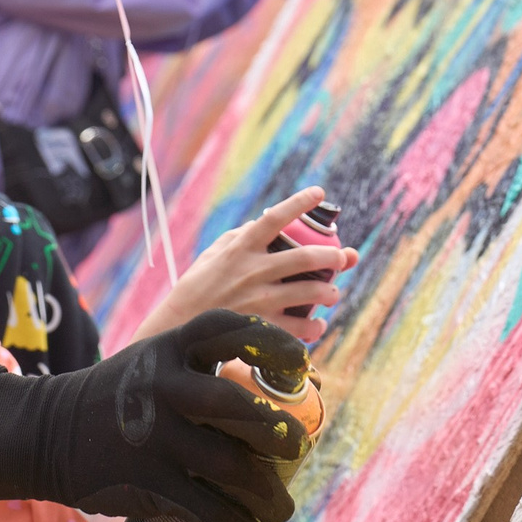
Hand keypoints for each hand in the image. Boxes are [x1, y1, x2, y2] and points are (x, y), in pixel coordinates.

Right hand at [0, 311, 308, 521]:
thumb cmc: (118, 397)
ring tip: (281, 509)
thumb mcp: (151, 363)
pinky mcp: (147, 482)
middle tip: (297, 447)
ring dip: (268, 494)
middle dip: (278, 431)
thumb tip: (271, 401)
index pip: (225, 330)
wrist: (45, 432)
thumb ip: (200, 370)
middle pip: (237, 404)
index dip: (270, 341)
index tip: (302, 362)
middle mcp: (163, 387)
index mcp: (168, 349)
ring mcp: (155, 436)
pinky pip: (206, 510)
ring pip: (231, 466)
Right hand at [136, 186, 357, 344]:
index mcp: (241, 248)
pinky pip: (299, 328)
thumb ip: (240, 237)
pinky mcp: (262, 326)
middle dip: (332, 256)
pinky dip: (314, 327)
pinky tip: (316, 325)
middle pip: (304, 256)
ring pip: (309, 292)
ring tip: (331, 293)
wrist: (180, 328)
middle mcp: (253, 271)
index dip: (299, 203)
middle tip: (342, 257)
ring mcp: (259, 300)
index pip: (275, 217)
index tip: (319, 192)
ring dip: (329, 292)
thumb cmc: (197, 287)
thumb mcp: (213, 254)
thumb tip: (263, 223)